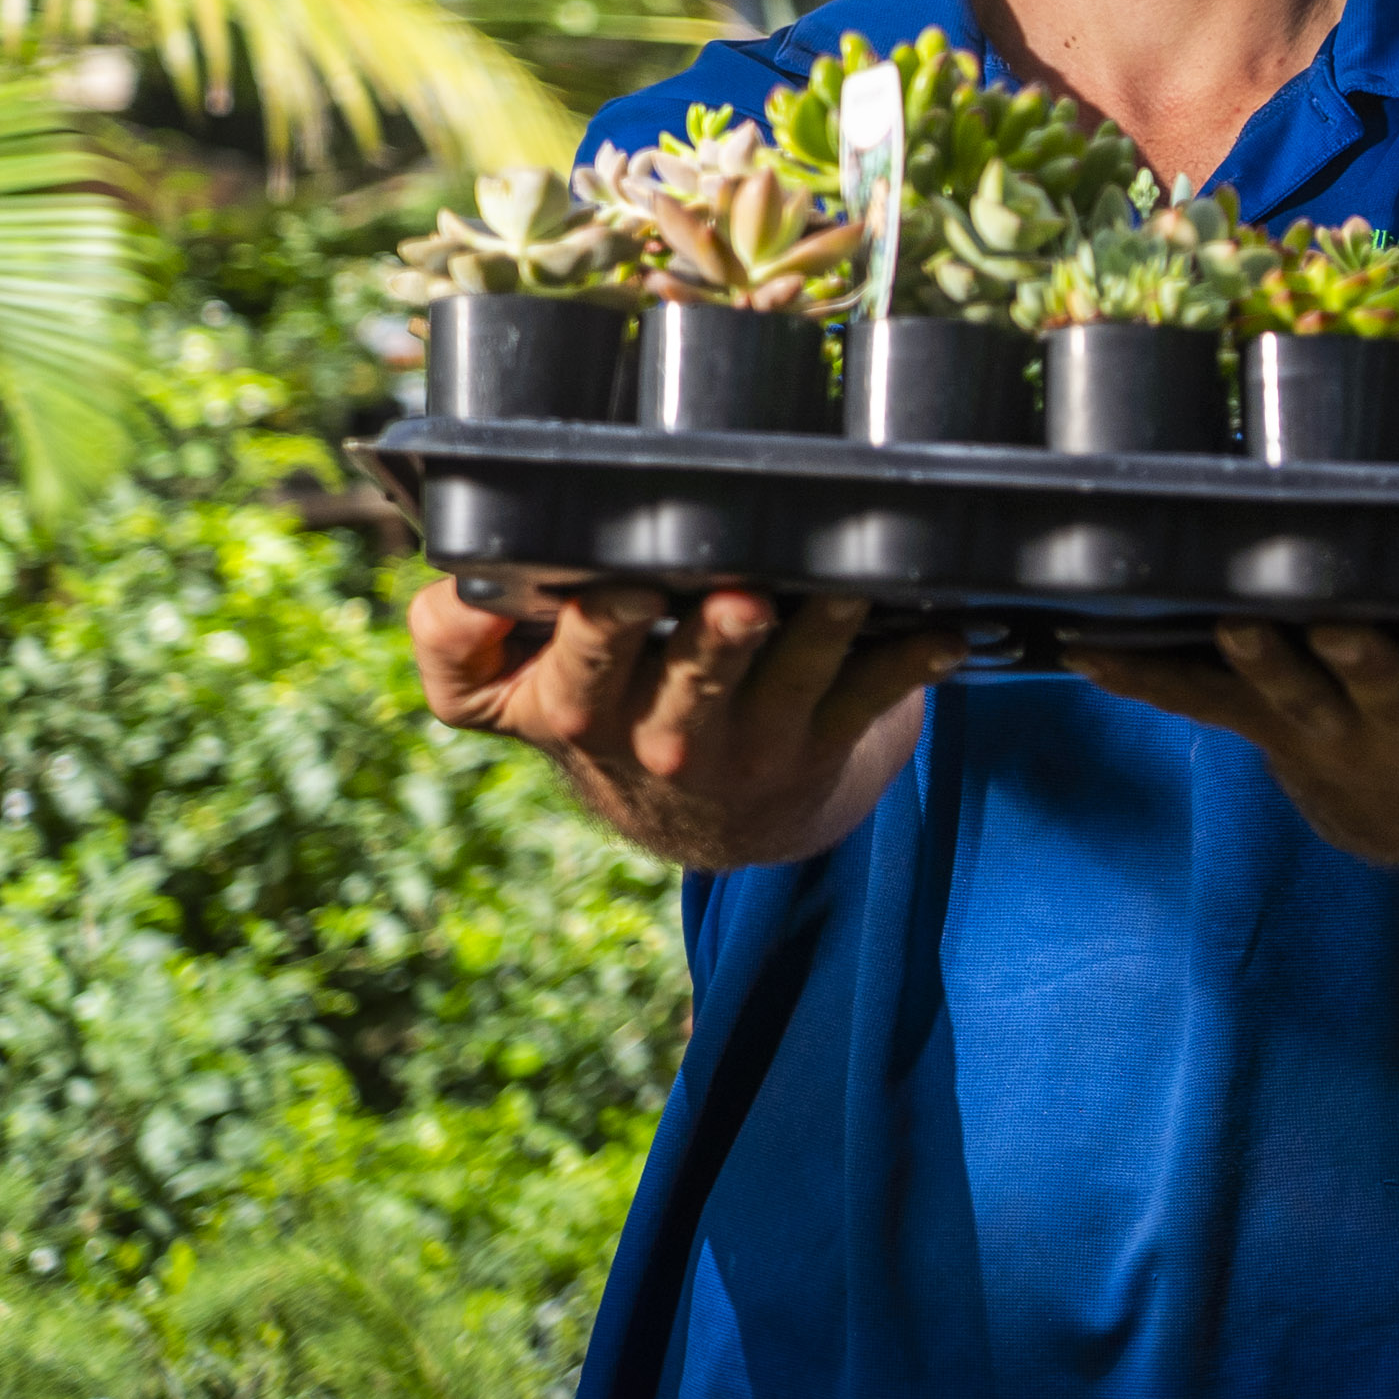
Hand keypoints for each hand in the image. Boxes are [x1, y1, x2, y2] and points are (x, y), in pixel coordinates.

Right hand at [407, 577, 958, 870]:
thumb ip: (455, 639)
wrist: (692, 818)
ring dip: (822, 628)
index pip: (570, 666)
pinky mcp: (815, 745)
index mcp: (568, 703)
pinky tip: (943, 631)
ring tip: (850, 583)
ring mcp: (742, 743)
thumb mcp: (501, 693)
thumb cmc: (597, 705)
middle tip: (737, 596)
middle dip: (711, 639)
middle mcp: (654, 731)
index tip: (621, 585)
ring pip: (788, 677)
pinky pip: (870, 698)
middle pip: (683, 679)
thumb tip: (456, 580)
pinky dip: (911, 661)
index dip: (590, 630)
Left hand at [1066, 562, 1398, 865]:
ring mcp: (1334, 735)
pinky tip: (1079, 646)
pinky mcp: (1269, 730)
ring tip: (1225, 616)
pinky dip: (1142, 676)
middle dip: (1357, 652)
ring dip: (1260, 658)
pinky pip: (1202, 705)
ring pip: (1292, 698)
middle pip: (1382, 690)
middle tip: (1330, 610)